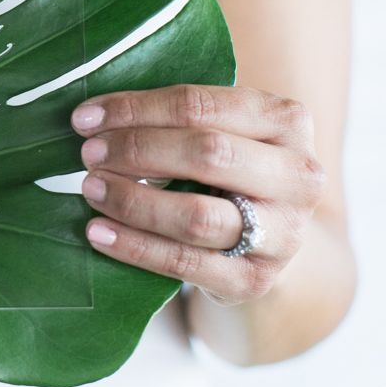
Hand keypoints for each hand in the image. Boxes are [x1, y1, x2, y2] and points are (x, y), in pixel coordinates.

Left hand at [71, 85, 325, 303]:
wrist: (272, 238)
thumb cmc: (231, 169)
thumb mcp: (224, 129)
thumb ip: (177, 116)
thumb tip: (94, 114)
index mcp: (287, 122)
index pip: (200, 106)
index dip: (136, 109)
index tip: (86, 118)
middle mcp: (299, 176)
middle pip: (206, 154)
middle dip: (136, 150)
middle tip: (89, 154)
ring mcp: (283, 233)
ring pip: (196, 215)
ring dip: (132, 200)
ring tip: (91, 188)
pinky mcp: (255, 280)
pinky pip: (184, 262)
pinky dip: (133, 246)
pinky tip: (98, 232)